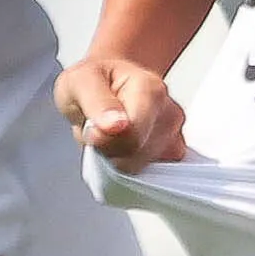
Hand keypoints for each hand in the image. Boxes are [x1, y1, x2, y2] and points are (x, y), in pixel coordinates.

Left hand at [59, 54, 189, 167]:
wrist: (106, 83)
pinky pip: (148, 174)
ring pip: (142, 167)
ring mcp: (174, 136)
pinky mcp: (173, 154)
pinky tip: (123, 146)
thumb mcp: (79, 82)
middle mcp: (170, 112)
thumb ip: (97, 102)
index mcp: (151, 89)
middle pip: (137, 155)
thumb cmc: (93, 81)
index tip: (93, 129)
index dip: (106, 141)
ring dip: (118, 158)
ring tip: (111, 135)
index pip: (132, 136)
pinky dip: (129, 165)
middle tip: (100, 130)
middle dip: (111, 151)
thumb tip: (117, 125)